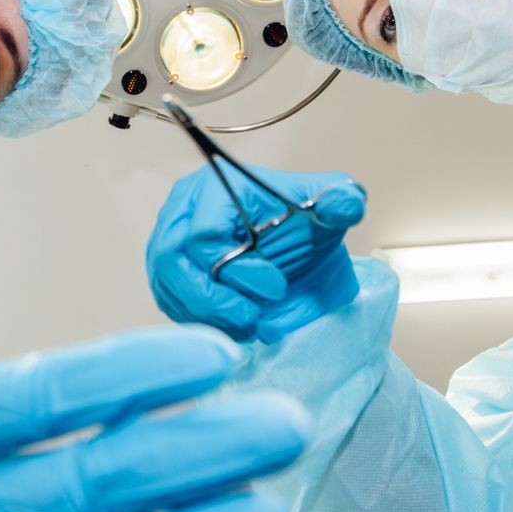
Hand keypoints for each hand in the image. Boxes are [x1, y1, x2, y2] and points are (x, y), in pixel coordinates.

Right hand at [147, 163, 367, 342]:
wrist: (296, 243)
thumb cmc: (305, 221)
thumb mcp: (332, 205)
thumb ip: (341, 202)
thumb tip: (344, 205)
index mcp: (216, 185)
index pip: (204, 233)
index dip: (236, 268)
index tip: (276, 288)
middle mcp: (183, 210)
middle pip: (172, 260)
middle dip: (212, 300)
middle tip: (251, 319)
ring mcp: (168, 241)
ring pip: (167, 284)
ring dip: (206, 315)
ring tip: (248, 326)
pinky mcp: (168, 271)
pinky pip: (168, 300)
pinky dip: (198, 320)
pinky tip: (232, 325)